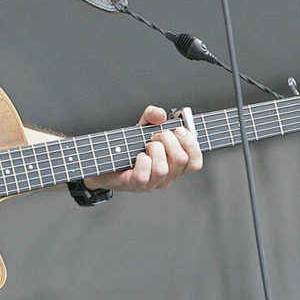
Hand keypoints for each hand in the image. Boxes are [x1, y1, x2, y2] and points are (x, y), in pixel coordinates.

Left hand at [84, 105, 201, 192]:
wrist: (104, 162)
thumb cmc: (129, 148)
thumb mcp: (143, 128)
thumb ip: (152, 116)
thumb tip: (160, 114)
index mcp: (174, 166)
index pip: (195, 162)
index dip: (191, 144)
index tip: (179, 130)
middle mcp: (166, 177)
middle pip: (181, 160)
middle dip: (169, 140)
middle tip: (156, 135)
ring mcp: (151, 184)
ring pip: (162, 169)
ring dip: (154, 149)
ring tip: (145, 145)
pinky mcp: (133, 185)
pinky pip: (143, 176)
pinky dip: (141, 161)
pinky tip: (137, 155)